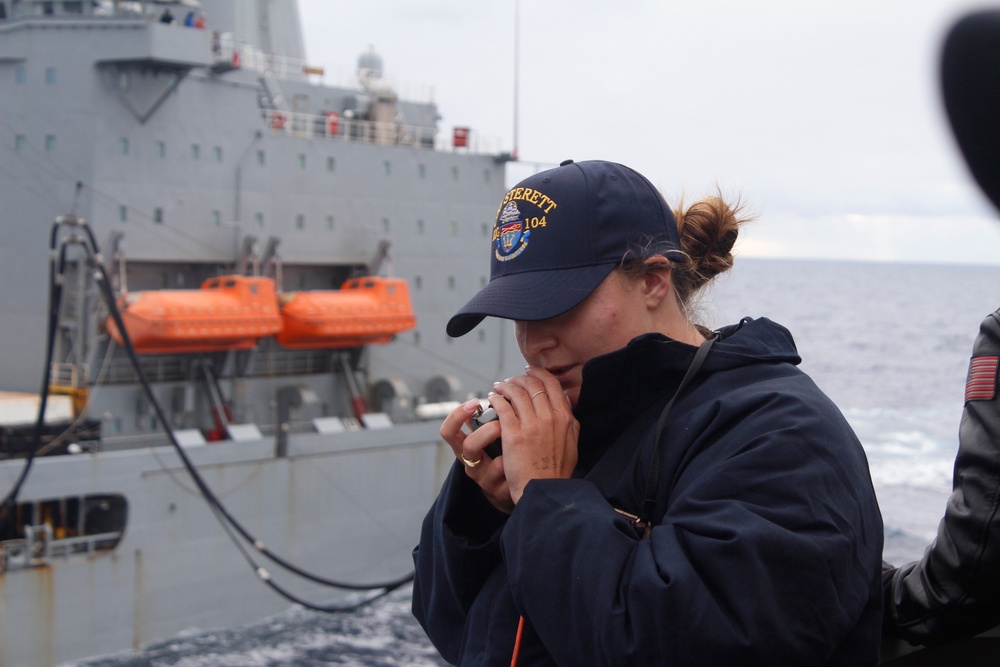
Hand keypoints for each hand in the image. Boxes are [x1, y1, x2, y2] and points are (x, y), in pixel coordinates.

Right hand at [440, 399, 514, 513]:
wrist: (514, 486)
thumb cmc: (502, 454)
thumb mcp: (492, 436)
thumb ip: (490, 417)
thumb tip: (498, 390)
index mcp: (465, 446)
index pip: (448, 431)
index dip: (457, 415)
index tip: (475, 402)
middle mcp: (470, 463)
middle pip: (466, 446)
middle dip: (486, 431)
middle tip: (503, 423)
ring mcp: (483, 478)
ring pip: (487, 464)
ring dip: (502, 447)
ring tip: (514, 438)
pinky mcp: (497, 491)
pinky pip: (504, 474)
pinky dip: (514, 462)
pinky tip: (524, 457)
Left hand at [490, 367, 578, 503]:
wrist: (544, 489)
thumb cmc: (557, 469)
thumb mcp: (572, 441)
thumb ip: (570, 418)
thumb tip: (567, 399)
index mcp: (565, 417)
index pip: (551, 384)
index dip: (538, 373)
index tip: (528, 371)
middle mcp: (550, 417)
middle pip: (532, 384)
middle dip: (519, 378)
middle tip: (510, 380)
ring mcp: (531, 425)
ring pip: (516, 392)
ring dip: (505, 385)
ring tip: (498, 387)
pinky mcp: (513, 434)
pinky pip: (503, 406)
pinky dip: (496, 398)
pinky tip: (492, 398)